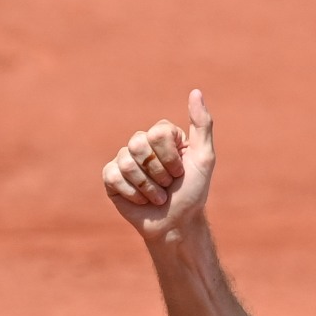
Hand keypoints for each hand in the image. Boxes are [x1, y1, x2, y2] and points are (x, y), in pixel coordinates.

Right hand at [103, 89, 215, 240]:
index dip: (170, 157)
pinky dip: (132, 193)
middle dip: (158, 172)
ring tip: (157, 196)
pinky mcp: (111, 177)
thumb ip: (202, 124)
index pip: (157, 132)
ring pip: (126, 162)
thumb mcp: (204, 158)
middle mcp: (142, 143)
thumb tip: (196, 91)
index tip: (181, 171)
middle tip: (168, 185)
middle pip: (138, 144)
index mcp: (163, 135)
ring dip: (147, 187)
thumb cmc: (193, 192)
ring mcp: (125, 159)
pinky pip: (113, 176)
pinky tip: (141, 200)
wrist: (176, 224)